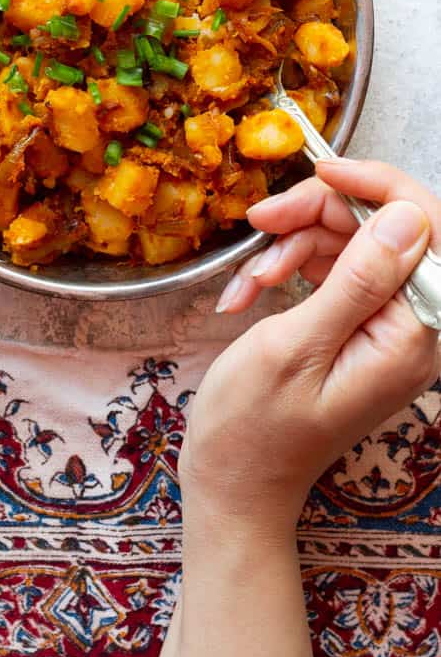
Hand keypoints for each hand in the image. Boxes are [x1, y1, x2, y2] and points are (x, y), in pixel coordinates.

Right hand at [179, 158, 440, 532]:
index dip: (378, 187)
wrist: (234, 484)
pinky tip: (249, 294)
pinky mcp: (356, 329)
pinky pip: (332, 272)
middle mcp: (409, 329)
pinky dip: (288, 271)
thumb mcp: (295, 347)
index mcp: (411, 336)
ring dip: (293, 247)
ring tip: (248, 283)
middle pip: (382, 229)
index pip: (425, 230)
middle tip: (260, 222)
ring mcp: (383, 329)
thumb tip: (408, 216)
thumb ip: (356, 281)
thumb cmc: (253, 428)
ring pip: (351, 244)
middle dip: (318, 217)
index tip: (319, 171)